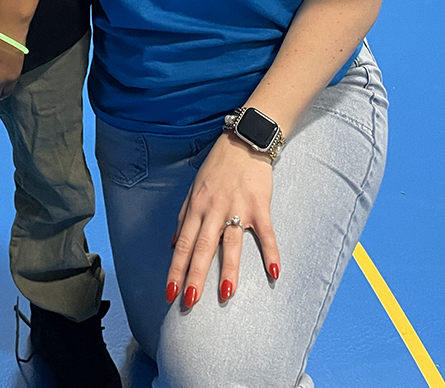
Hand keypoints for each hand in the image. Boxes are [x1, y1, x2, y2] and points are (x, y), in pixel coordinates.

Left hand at [166, 135, 279, 308]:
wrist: (243, 141)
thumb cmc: (217, 167)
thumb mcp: (194, 188)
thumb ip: (183, 216)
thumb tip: (173, 244)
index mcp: (196, 207)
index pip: (182, 243)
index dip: (176, 268)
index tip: (170, 292)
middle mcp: (214, 209)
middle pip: (202, 247)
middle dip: (194, 275)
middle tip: (189, 302)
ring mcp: (238, 208)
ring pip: (231, 243)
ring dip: (228, 269)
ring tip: (226, 295)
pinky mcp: (260, 206)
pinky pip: (266, 233)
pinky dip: (271, 252)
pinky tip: (274, 272)